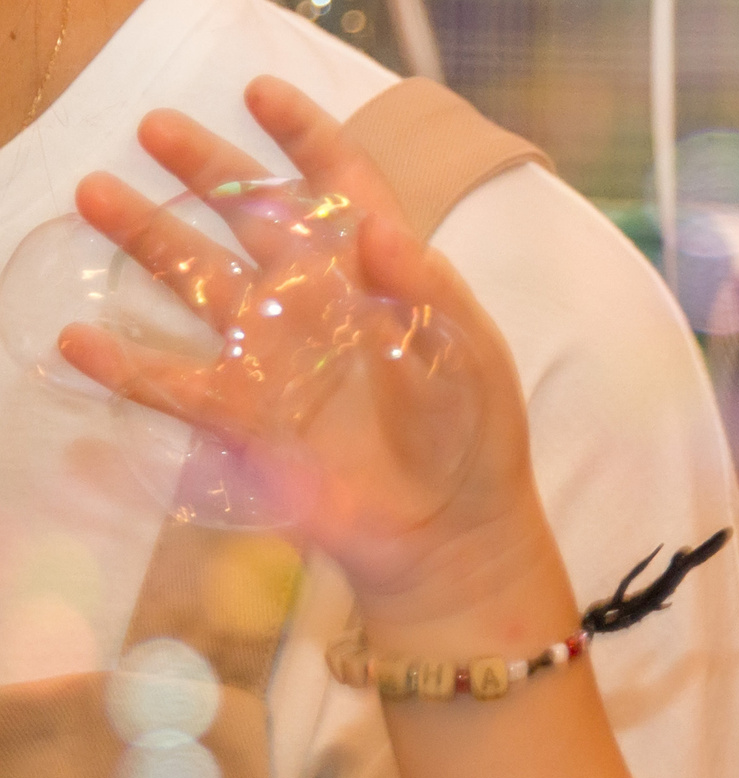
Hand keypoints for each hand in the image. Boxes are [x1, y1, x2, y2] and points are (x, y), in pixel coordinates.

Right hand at [60, 78, 544, 618]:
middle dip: (206, 169)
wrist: (452, 534)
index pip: (340, 187)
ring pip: (200, 283)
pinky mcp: (247, 418)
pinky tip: (76, 340)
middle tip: (155, 127)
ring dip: (149, 239)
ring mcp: (276, 357)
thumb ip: (426, 292)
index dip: (304, 137)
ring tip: (97, 194)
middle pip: (252, 218)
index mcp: (379, 276)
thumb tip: (383, 228)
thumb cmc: (474, 440)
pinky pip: (173, 385)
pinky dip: (123, 367)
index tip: (262, 94)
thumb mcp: (469, 359)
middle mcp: (317, 303)